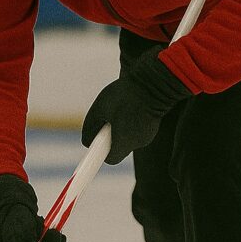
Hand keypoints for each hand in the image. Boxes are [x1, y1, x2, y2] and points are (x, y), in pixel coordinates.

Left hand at [81, 48, 191, 163]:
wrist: (153, 82)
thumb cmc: (124, 94)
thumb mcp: (100, 108)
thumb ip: (90, 127)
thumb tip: (87, 140)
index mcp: (124, 141)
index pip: (110, 159)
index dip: (101, 152)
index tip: (96, 143)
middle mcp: (137, 142)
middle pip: (119, 149)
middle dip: (110, 138)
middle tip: (106, 120)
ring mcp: (148, 135)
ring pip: (128, 138)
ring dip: (121, 128)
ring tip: (121, 109)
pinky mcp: (153, 127)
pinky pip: (137, 130)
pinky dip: (131, 122)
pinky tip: (131, 107)